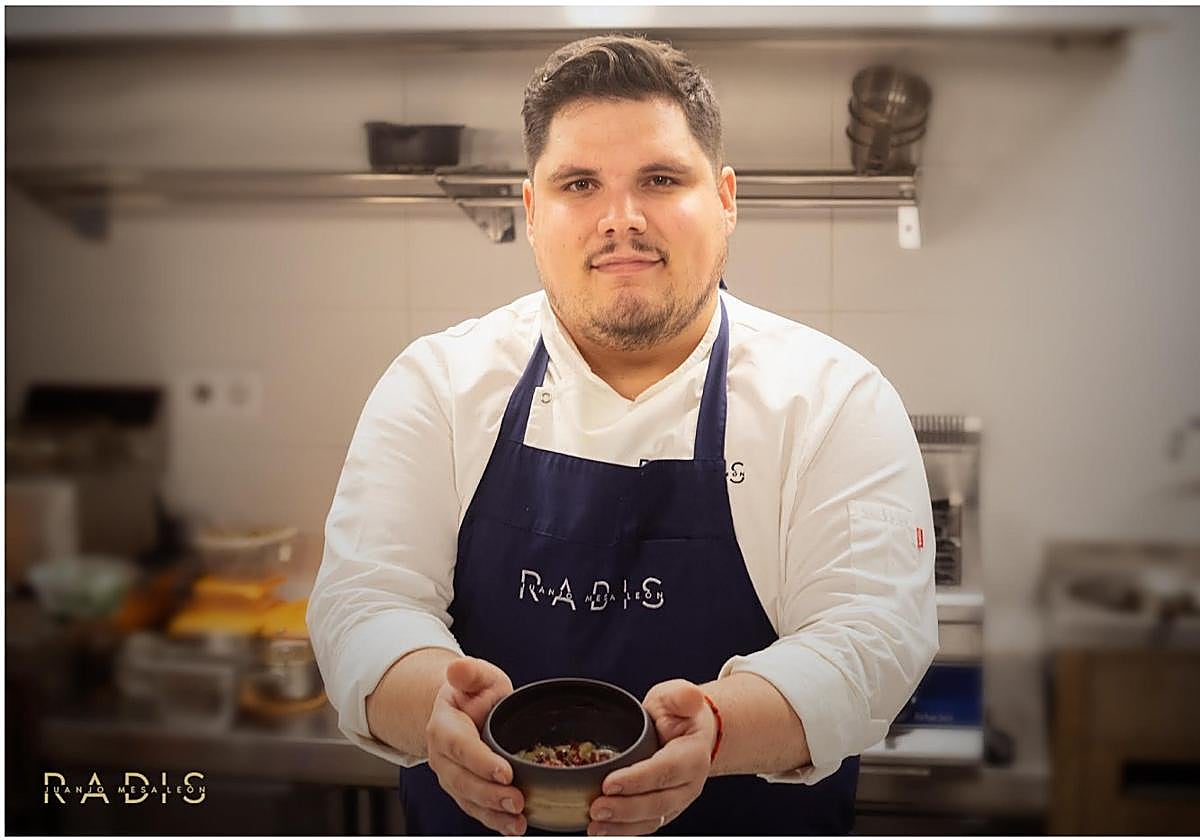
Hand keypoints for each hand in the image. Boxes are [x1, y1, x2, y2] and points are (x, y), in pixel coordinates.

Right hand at [426, 657, 526, 835]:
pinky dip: (494, 821)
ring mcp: (451, 777)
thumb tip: (456, 668)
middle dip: (490, 794)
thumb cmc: (474, 693)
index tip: (505, 772)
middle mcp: (442, 756)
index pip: (460, 746)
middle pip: (462, 780)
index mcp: (444, 726)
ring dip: (493, 813)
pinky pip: (476, 810)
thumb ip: (470, 673)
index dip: (480, 761)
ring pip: (468, 800)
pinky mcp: (464, 792)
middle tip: (517, 799)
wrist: (462, 711)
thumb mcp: (477, 676)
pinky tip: (514, 827)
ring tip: (518, 821)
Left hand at [588, 679, 715, 835]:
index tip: (609, 783)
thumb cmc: (679, 713)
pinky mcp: (666, 810)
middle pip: (659, 802)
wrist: (691, 733)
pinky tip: (601, 830)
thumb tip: (691, 697)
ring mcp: (678, 800)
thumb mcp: (676, 696)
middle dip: (626, 808)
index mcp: (693, 753)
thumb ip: (681, 696)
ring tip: (594, 825)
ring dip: (622, 826)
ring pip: (653, 819)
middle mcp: (689, 783)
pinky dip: (624, 830)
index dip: (638, 779)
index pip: (666, 770)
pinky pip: (647, 825)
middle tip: (596, 807)